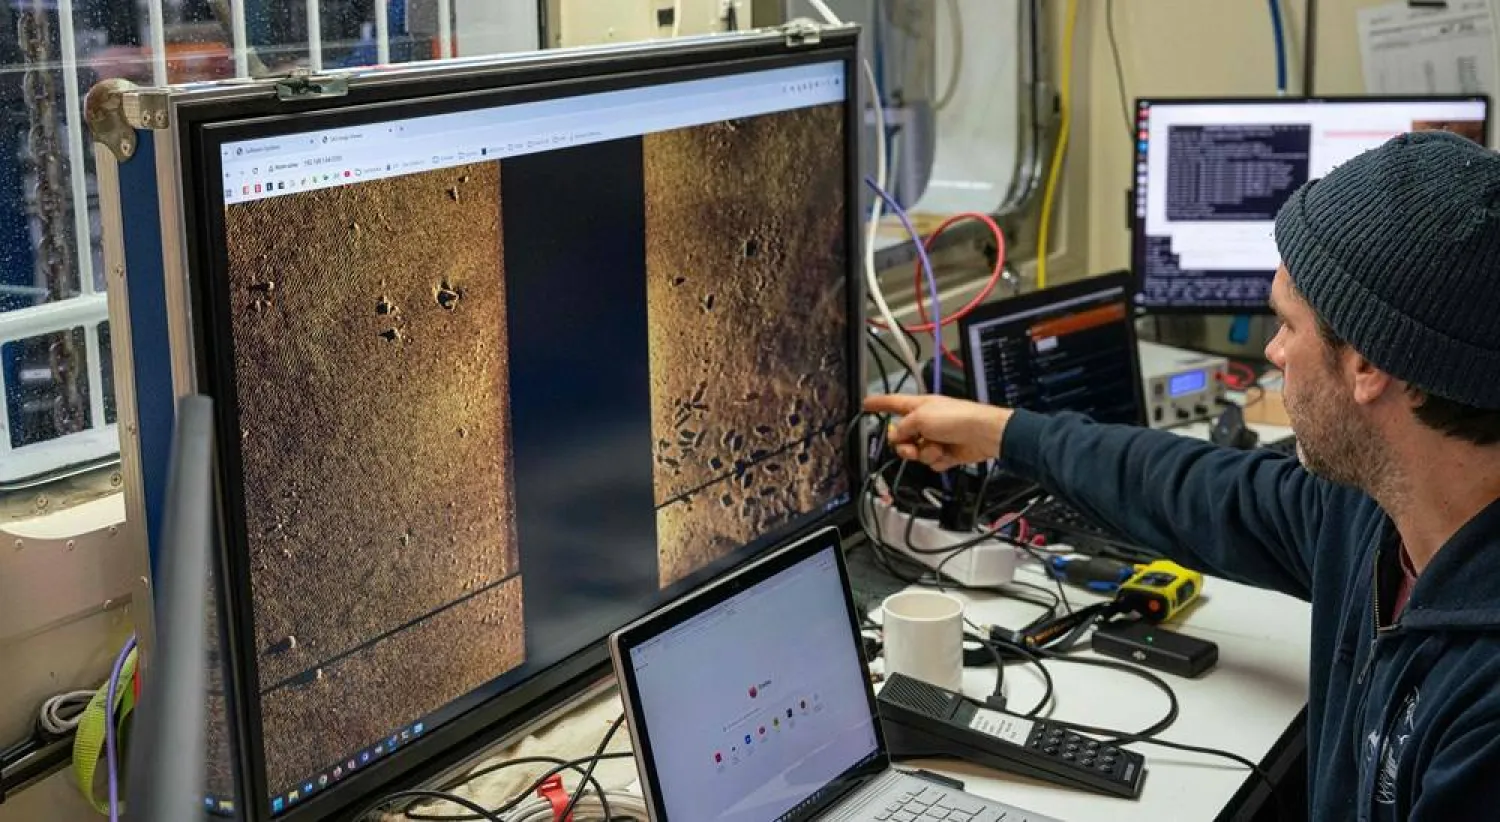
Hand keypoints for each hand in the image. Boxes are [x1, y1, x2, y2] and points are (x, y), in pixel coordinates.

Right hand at [862, 394, 1012, 471]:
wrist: (982, 434)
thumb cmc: (956, 418)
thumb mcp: (920, 417)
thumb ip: (903, 428)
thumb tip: (897, 437)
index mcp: (918, 407)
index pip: (892, 403)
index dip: (878, 404)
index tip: (865, 404)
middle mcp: (925, 422)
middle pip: (901, 437)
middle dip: (904, 445)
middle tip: (911, 446)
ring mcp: (935, 438)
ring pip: (915, 452)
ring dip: (924, 454)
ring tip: (936, 448)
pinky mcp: (945, 453)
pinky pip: (930, 462)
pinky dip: (937, 460)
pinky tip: (947, 454)